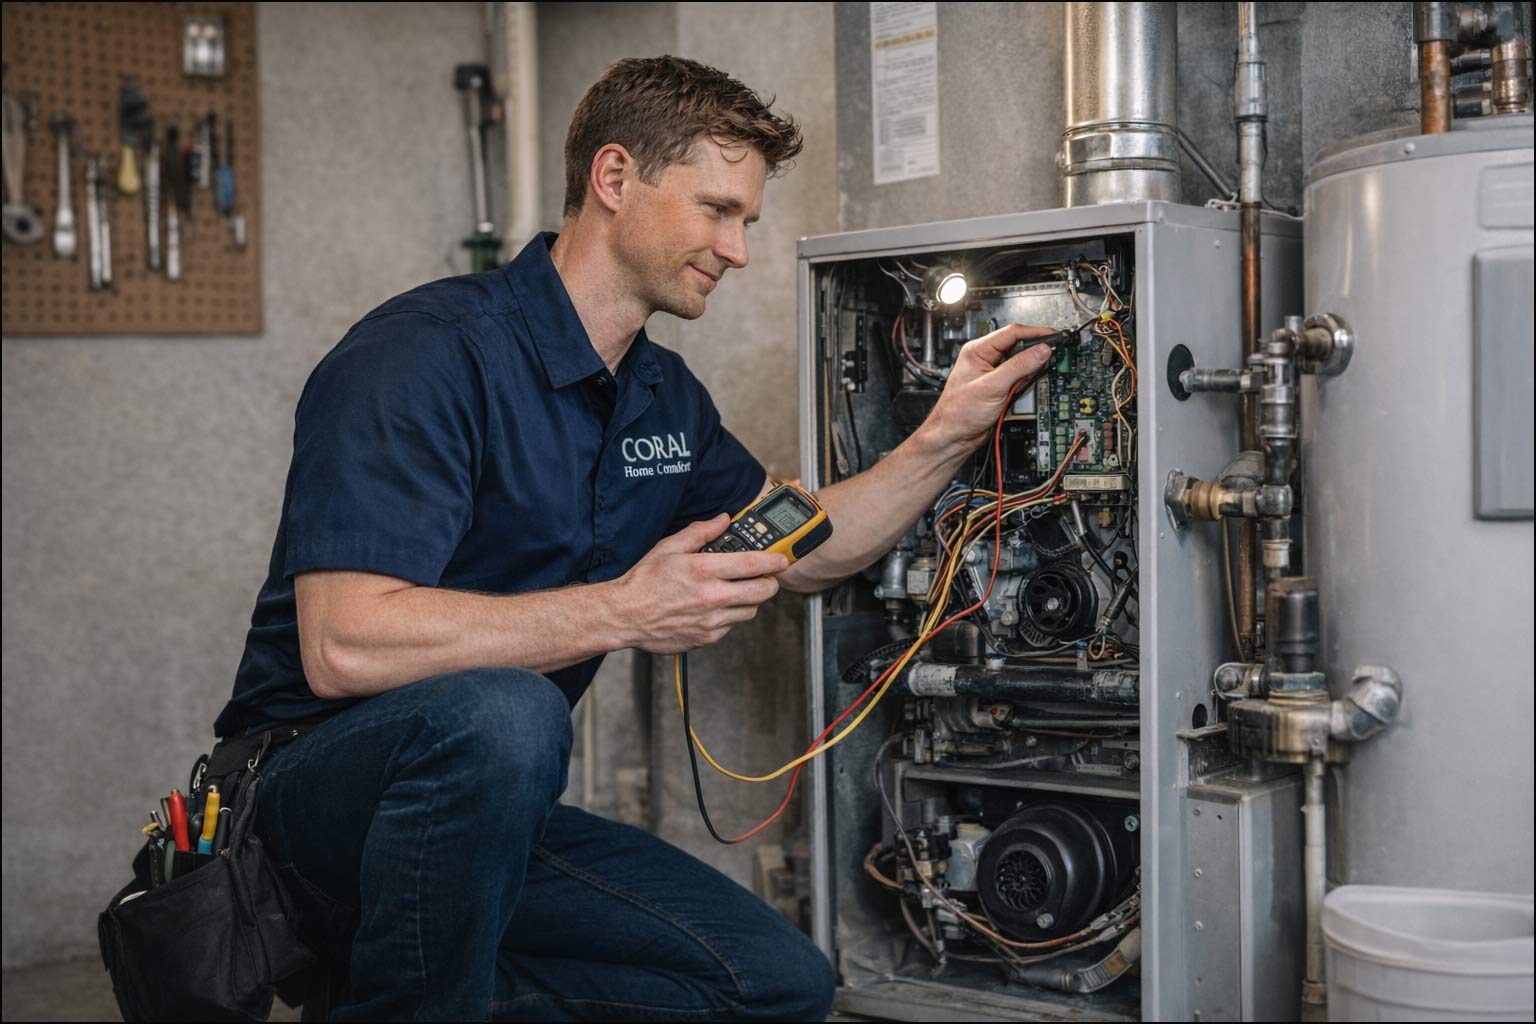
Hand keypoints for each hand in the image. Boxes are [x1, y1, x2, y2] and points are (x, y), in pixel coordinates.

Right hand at [605, 514, 787, 653]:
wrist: (625, 616)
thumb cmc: (644, 582)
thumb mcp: (669, 547)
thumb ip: (700, 532)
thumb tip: (722, 520)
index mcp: (704, 571)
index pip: (754, 565)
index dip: (774, 561)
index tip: (782, 559)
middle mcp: (712, 597)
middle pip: (762, 592)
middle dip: (771, 582)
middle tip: (768, 576)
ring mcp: (711, 620)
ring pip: (750, 610)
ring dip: (750, 600)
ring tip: (738, 590)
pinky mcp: (707, 637)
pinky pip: (732, 625)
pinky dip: (731, 615)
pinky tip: (716, 606)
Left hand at [920, 323, 1057, 453]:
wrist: (954, 437)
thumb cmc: (959, 412)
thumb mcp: (992, 386)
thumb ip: (1018, 366)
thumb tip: (1041, 351)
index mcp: (977, 350)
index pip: (1012, 332)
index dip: (1035, 332)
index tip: (1054, 335)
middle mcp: (985, 358)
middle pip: (1018, 345)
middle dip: (1036, 349)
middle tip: (1055, 352)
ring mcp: (992, 372)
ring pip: (1020, 362)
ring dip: (1032, 366)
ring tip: (1045, 367)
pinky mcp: (999, 386)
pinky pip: (1018, 377)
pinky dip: (1027, 379)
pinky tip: (1032, 382)